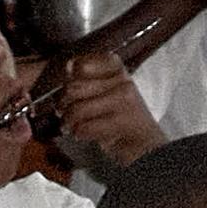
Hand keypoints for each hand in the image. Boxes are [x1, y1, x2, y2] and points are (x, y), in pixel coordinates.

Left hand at [45, 46, 160, 173]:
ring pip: (78, 109)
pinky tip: (82, 133)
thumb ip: (86, 78)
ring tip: (70, 125)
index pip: (82, 65)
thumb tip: (68, 66)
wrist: (143, 142)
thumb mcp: (104, 91)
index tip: (71, 88)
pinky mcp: (121, 121)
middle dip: (63, 104)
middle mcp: (122, 81)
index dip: (70, 78)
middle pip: (74, 88)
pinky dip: (79, 133)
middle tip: (63, 111)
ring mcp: (124, 101)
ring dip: (68, 121)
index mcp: (116, 69)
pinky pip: (85, 127)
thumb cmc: (119, 116)